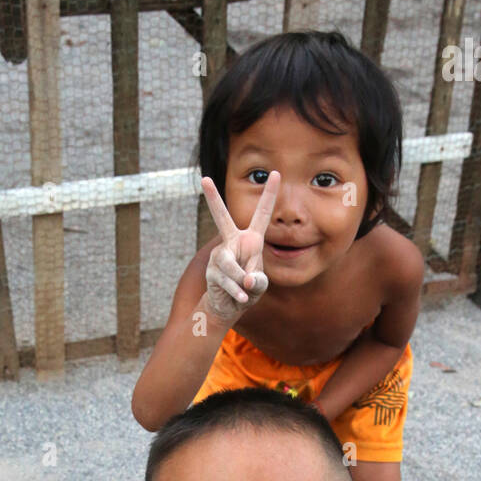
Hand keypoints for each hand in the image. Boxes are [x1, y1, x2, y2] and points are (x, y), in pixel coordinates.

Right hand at [200, 171, 279, 324]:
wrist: (229, 307)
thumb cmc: (248, 290)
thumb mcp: (260, 285)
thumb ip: (258, 281)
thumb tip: (245, 279)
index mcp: (251, 240)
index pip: (262, 214)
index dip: (269, 194)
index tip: (276, 173)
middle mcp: (232, 242)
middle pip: (221, 218)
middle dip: (212, 199)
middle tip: (205, 179)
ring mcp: (219, 255)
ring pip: (228, 263)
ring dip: (239, 280)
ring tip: (245, 291)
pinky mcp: (211, 270)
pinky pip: (226, 279)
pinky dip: (236, 291)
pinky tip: (242, 299)